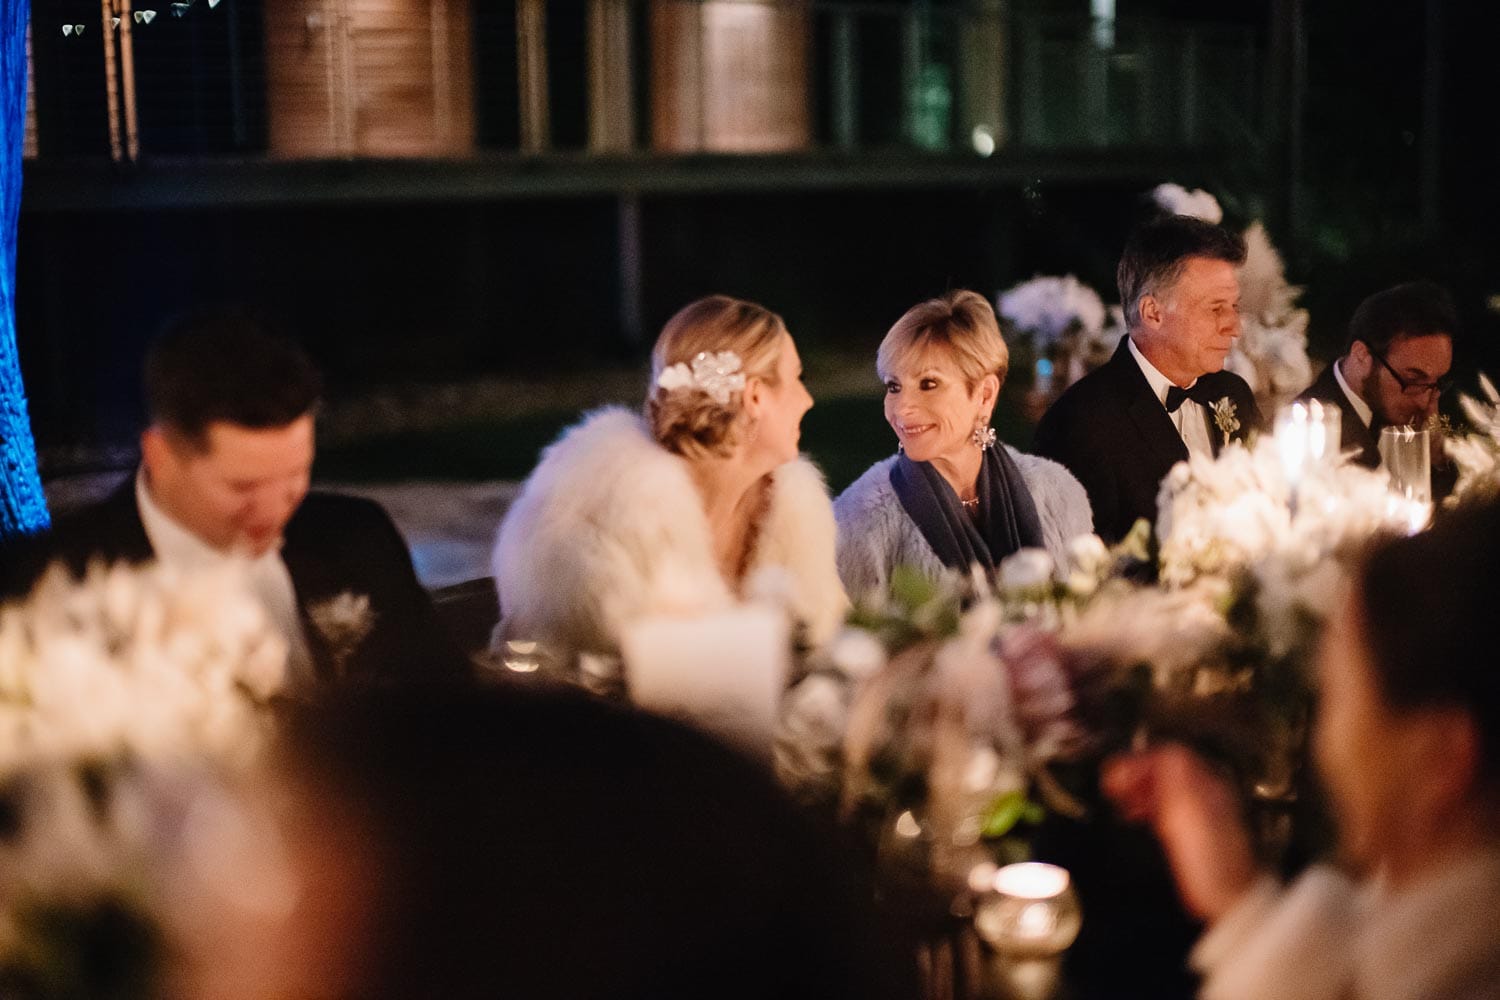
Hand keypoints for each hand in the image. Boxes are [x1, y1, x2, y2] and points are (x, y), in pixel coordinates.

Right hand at [1102, 744, 1259, 922]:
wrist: (1232, 901)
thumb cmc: (1210, 865)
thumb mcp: (1188, 820)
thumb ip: (1174, 786)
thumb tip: (1161, 757)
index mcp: (1205, 788)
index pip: (1170, 757)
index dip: (1139, 761)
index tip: (1116, 775)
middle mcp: (1207, 794)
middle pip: (1168, 768)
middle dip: (1136, 772)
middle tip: (1112, 784)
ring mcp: (1203, 812)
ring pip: (1167, 786)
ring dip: (1140, 788)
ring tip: (1119, 798)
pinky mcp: (1197, 830)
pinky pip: (1169, 804)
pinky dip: (1149, 804)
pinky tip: (1138, 816)